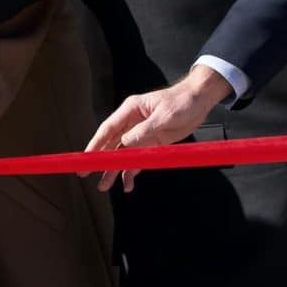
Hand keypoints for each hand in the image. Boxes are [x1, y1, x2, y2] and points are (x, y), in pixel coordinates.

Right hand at [84, 65, 231, 191]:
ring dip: (115, 170)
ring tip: (105, 185)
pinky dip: (133, 171)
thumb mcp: (165, 115)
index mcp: (131, 110)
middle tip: (87, 173)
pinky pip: (138, 159)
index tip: (86, 157)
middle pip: (112, 144)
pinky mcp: (152, 143)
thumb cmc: (182, 101)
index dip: (95, 144)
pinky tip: (128, 183)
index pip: (108, 129)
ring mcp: (141, 134)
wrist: (200, 101)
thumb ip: (145, 130)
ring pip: (123, 155)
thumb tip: (126, 143)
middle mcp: (132, 123)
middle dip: (101, 160)